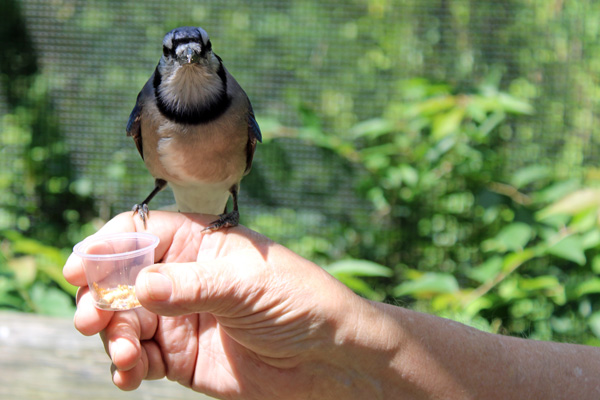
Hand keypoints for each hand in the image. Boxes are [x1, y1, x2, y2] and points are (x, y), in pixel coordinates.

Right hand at [63, 211, 367, 398]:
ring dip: (112, 336)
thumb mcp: (248, 285)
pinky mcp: (181, 357)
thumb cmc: (300, 303)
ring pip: (123, 321)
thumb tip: (137, 285)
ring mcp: (180, 317)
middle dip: (99, 297)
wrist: (329, 359)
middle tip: (91, 319)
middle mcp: (184, 276)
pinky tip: (129, 375)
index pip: (139, 233)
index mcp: (201, 242)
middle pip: (120, 279)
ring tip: (126, 353)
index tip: (80, 268)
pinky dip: (125, 366)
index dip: (105, 247)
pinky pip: (139, 359)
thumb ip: (192, 285)